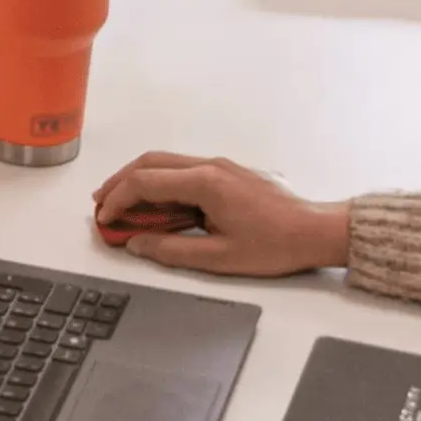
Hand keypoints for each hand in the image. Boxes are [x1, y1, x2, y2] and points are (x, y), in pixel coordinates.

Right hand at [91, 155, 352, 278]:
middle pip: (150, 163)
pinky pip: (184, 169)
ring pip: (166, 162)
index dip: (118, 200)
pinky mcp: (230, 172)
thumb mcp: (220, 258)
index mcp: (205, 183)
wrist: (317, 230)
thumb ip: (172, 250)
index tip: (105, 218)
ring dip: (140, 179)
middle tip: (102, 204)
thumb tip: (136, 242)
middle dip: (121, 182)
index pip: (145, 182)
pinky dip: (161, 181)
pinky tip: (158, 202)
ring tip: (123, 202)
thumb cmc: (276, 245)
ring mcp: (221, 165)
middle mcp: (210, 165)